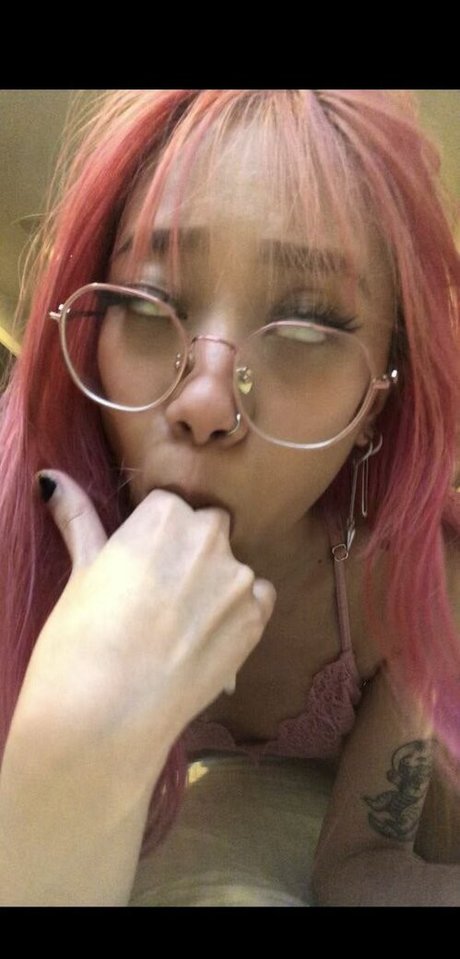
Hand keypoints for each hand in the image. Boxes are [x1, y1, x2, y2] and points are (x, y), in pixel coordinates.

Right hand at [12, 471, 275, 775]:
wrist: (106, 714)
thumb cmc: (82, 640)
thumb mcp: (80, 572)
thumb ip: (79, 519)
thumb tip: (53, 479)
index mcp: (164, 515)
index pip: (170, 507)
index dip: (154, 540)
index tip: (139, 570)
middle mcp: (208, 537)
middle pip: (208, 531)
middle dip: (191, 554)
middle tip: (159, 598)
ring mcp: (238, 578)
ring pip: (233, 567)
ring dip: (215, 587)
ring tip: (179, 630)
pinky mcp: (256, 620)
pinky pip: (258, 601)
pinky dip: (240, 615)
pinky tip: (206, 640)